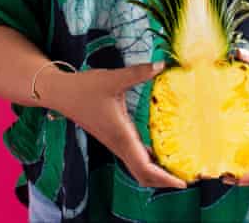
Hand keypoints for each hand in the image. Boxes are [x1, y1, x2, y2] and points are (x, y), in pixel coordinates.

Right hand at [51, 62, 186, 188]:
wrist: (62, 93)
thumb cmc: (86, 88)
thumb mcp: (113, 78)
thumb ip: (138, 72)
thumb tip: (161, 64)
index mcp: (121, 136)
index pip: (144, 168)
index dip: (163, 178)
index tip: (182, 183)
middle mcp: (119, 143)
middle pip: (143, 174)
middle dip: (164, 180)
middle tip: (186, 178)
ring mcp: (115, 142)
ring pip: (138, 166)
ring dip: (156, 171)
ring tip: (178, 167)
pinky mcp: (114, 136)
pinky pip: (133, 156)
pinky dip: (148, 160)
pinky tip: (159, 151)